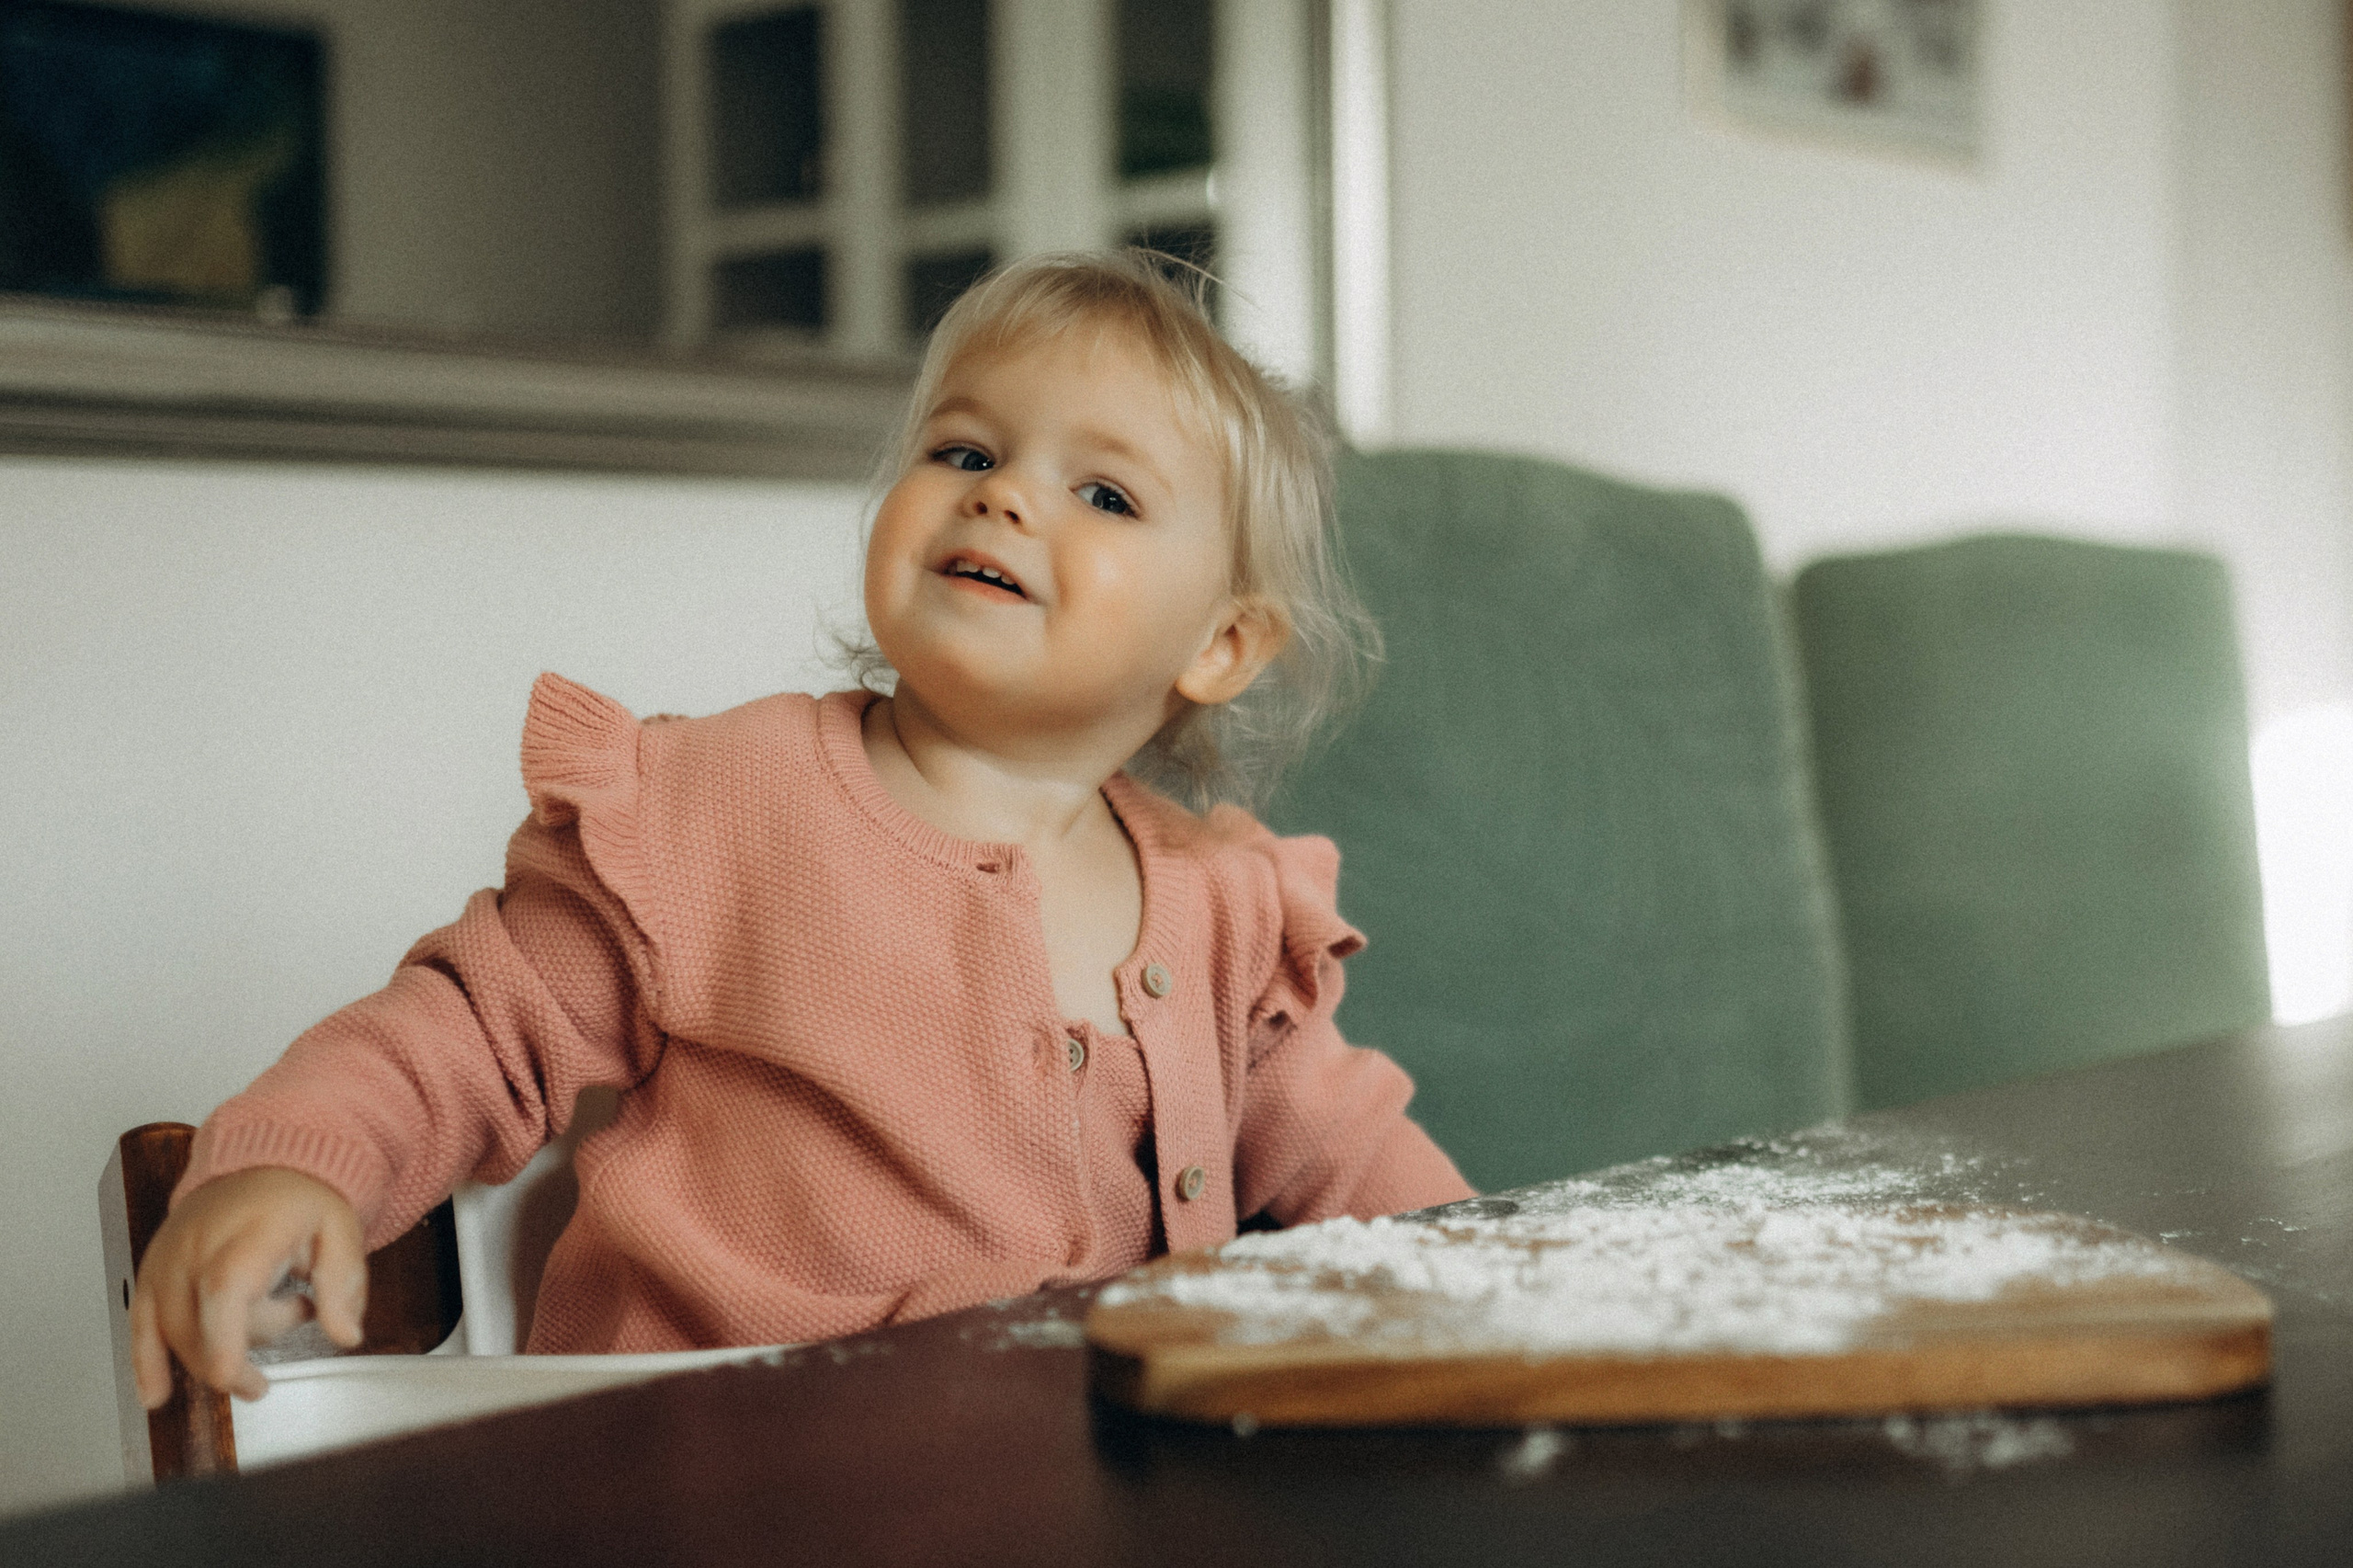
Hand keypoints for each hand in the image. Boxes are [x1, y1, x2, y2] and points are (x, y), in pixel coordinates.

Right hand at [130, 1166, 367, 1406]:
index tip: (236, 1379)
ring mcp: (166, 1263)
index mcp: (245, 1238)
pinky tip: (155, 1394)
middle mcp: (195, 1250)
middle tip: (298, 1310)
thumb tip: (346, 1335)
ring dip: (218, 1350)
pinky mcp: (150, 1274)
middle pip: (201, 1328)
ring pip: (174, 1335)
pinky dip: (146, 1362)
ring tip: (264, 1312)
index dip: (223, 1344)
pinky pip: (139, 1326)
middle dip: (249, 1348)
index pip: (223, 1295)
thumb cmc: (299, 1200)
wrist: (263, 1164)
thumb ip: (343, 1287)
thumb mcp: (340, 1233)